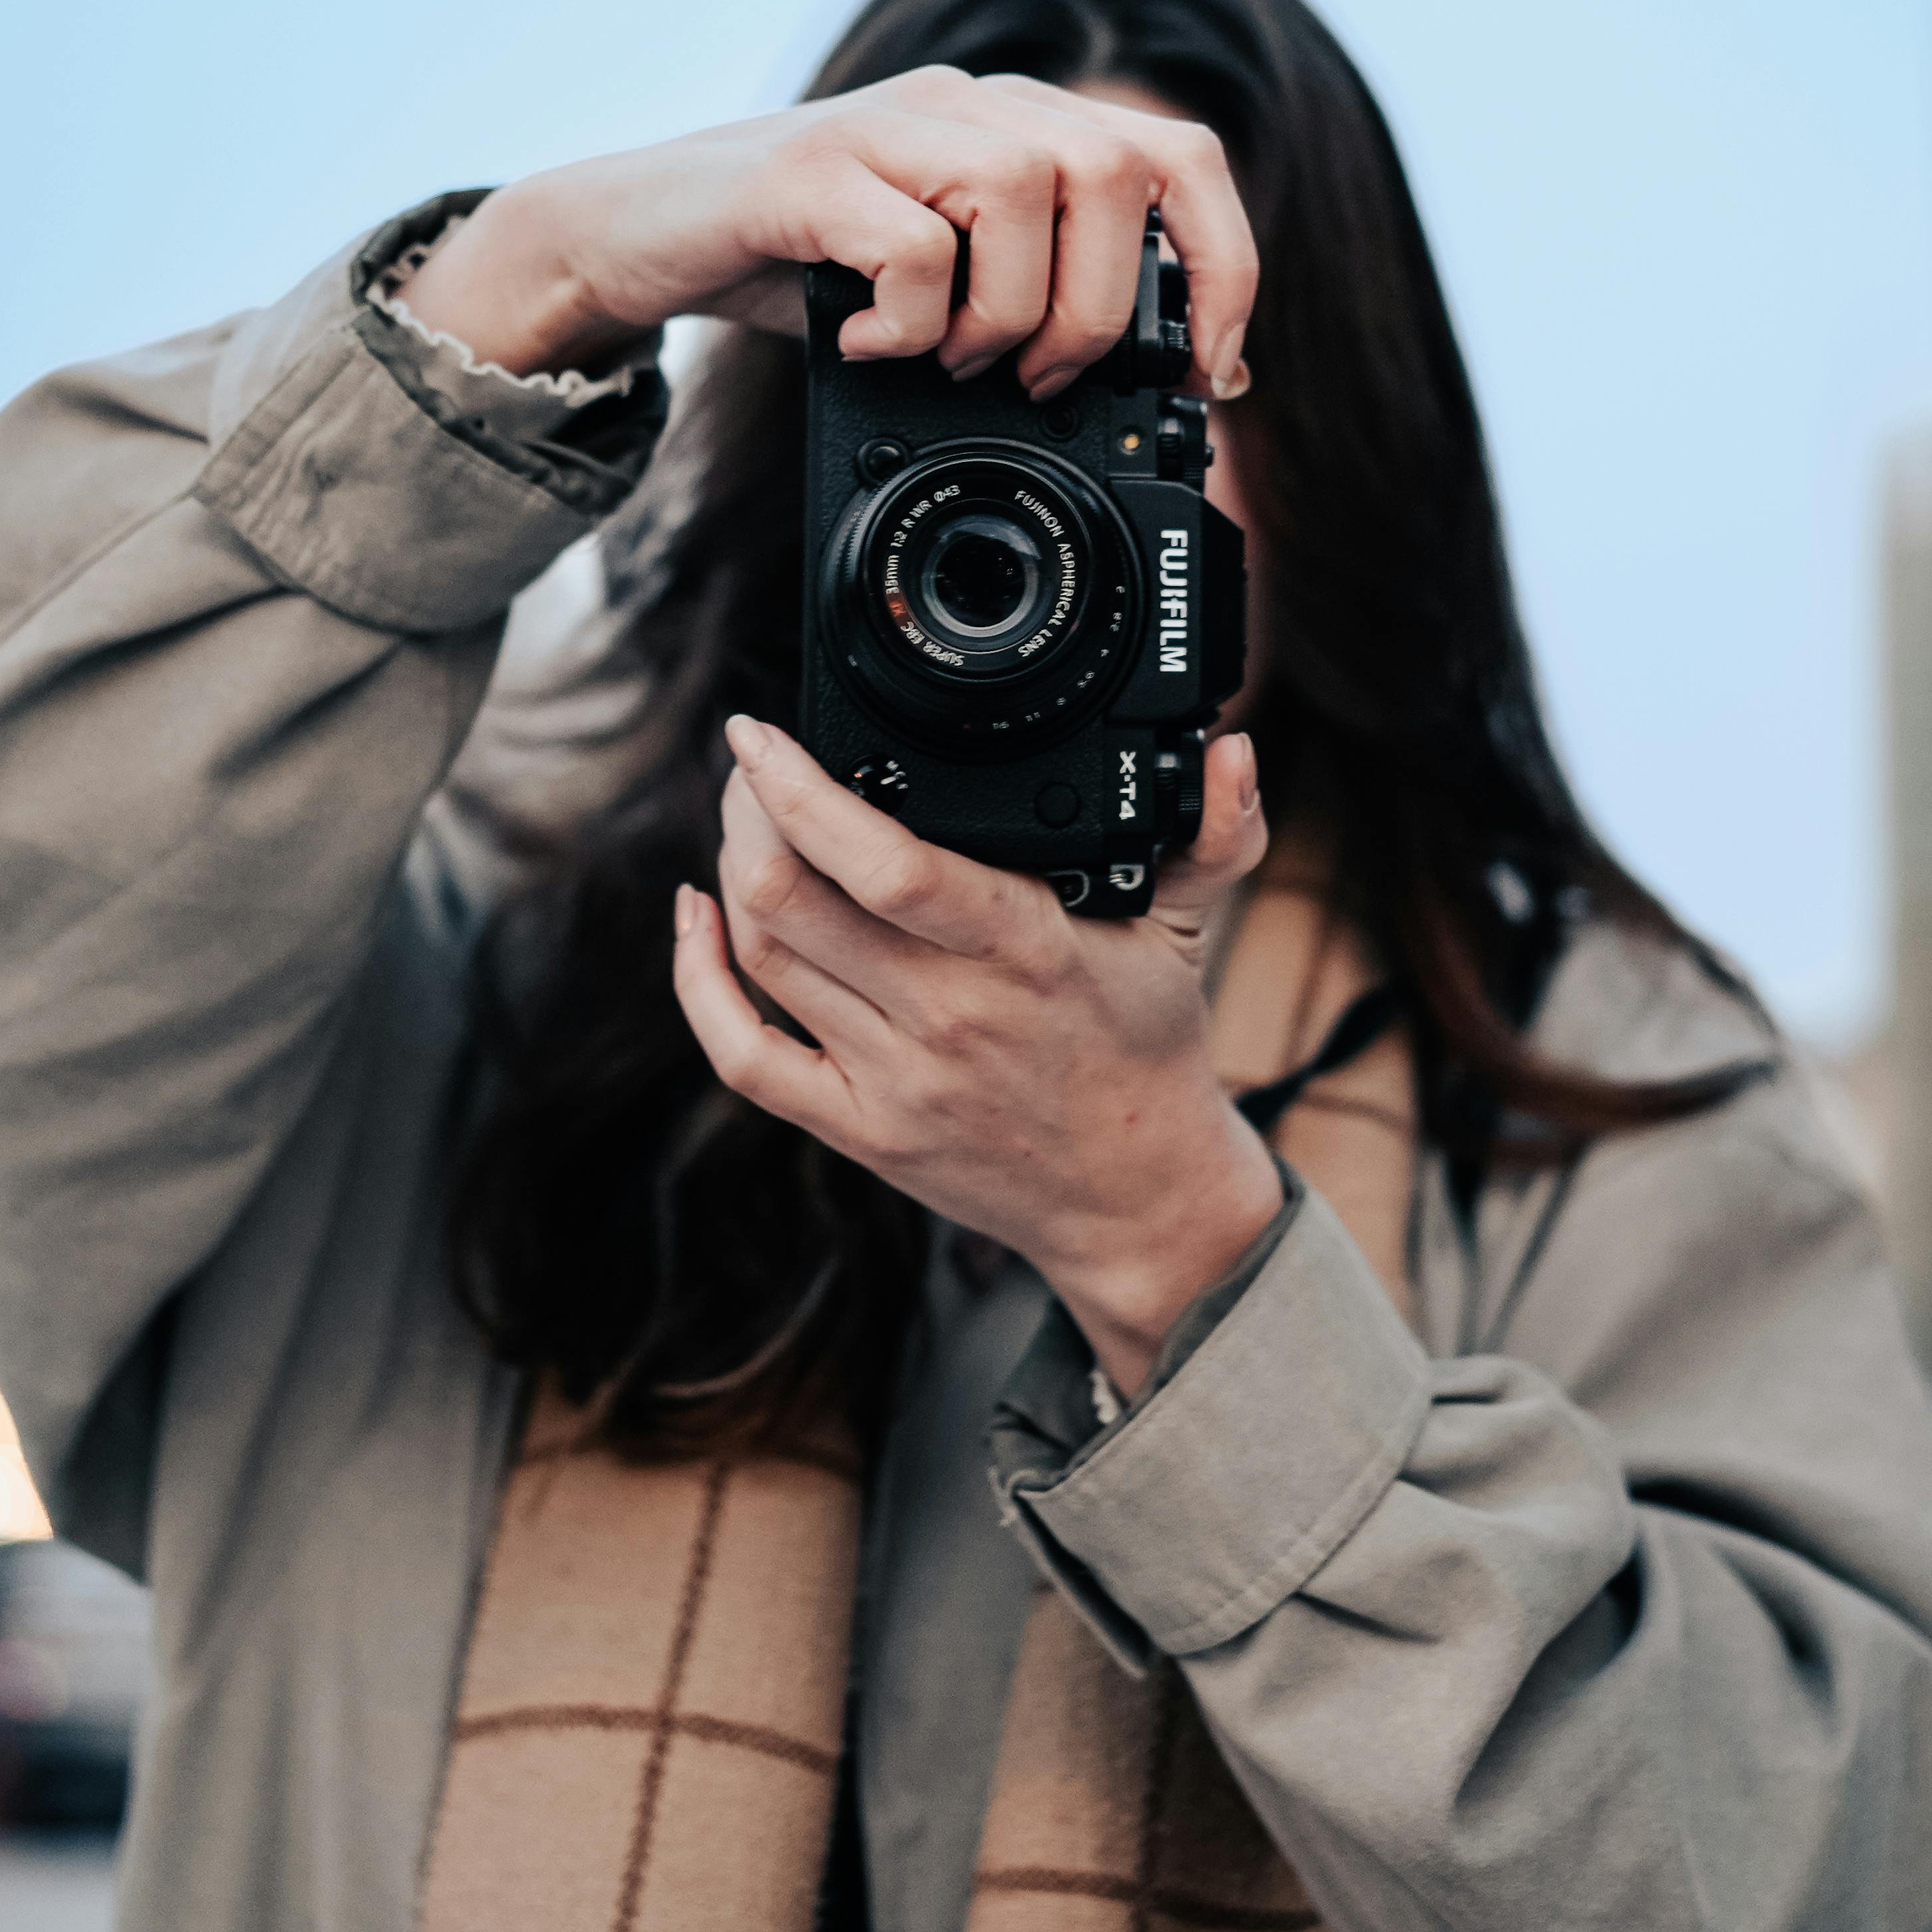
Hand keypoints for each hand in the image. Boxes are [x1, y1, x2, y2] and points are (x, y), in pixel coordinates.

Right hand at [396, 68, 1254, 401]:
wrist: (633, 234)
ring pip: (1027, 191)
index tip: (1207, 374)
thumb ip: (1033, 293)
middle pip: (1114, 172)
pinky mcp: (807, 170)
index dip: (1223, 263)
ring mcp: (885, 124)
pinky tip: (865, 347)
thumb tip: (1149, 384)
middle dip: (1100, 310)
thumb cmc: (798, 264)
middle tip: (1040, 382)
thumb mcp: (941, 276)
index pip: (1178, 154)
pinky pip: (913, 242)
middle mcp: (965, 102)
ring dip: (1009, 313)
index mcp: (1016, 120)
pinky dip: (910, 320)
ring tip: (952, 363)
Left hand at [672, 718, 1280, 1398]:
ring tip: (742, 820)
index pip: (887, 865)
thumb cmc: (1148, 1050)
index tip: (764, 733)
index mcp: (1024, 953)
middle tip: (751, 764)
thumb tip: (1235, 749)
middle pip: (793, 899)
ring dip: (731, 872)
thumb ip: (1214, 835)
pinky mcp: (857, 1127)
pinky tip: (696, 917)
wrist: (1133, 1198)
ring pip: (765, 956)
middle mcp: (947, 1015)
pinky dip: (699, 980)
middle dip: (747, 811)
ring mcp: (893, 1078)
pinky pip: (744, 1053)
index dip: (802, 792)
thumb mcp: (1189, 934)